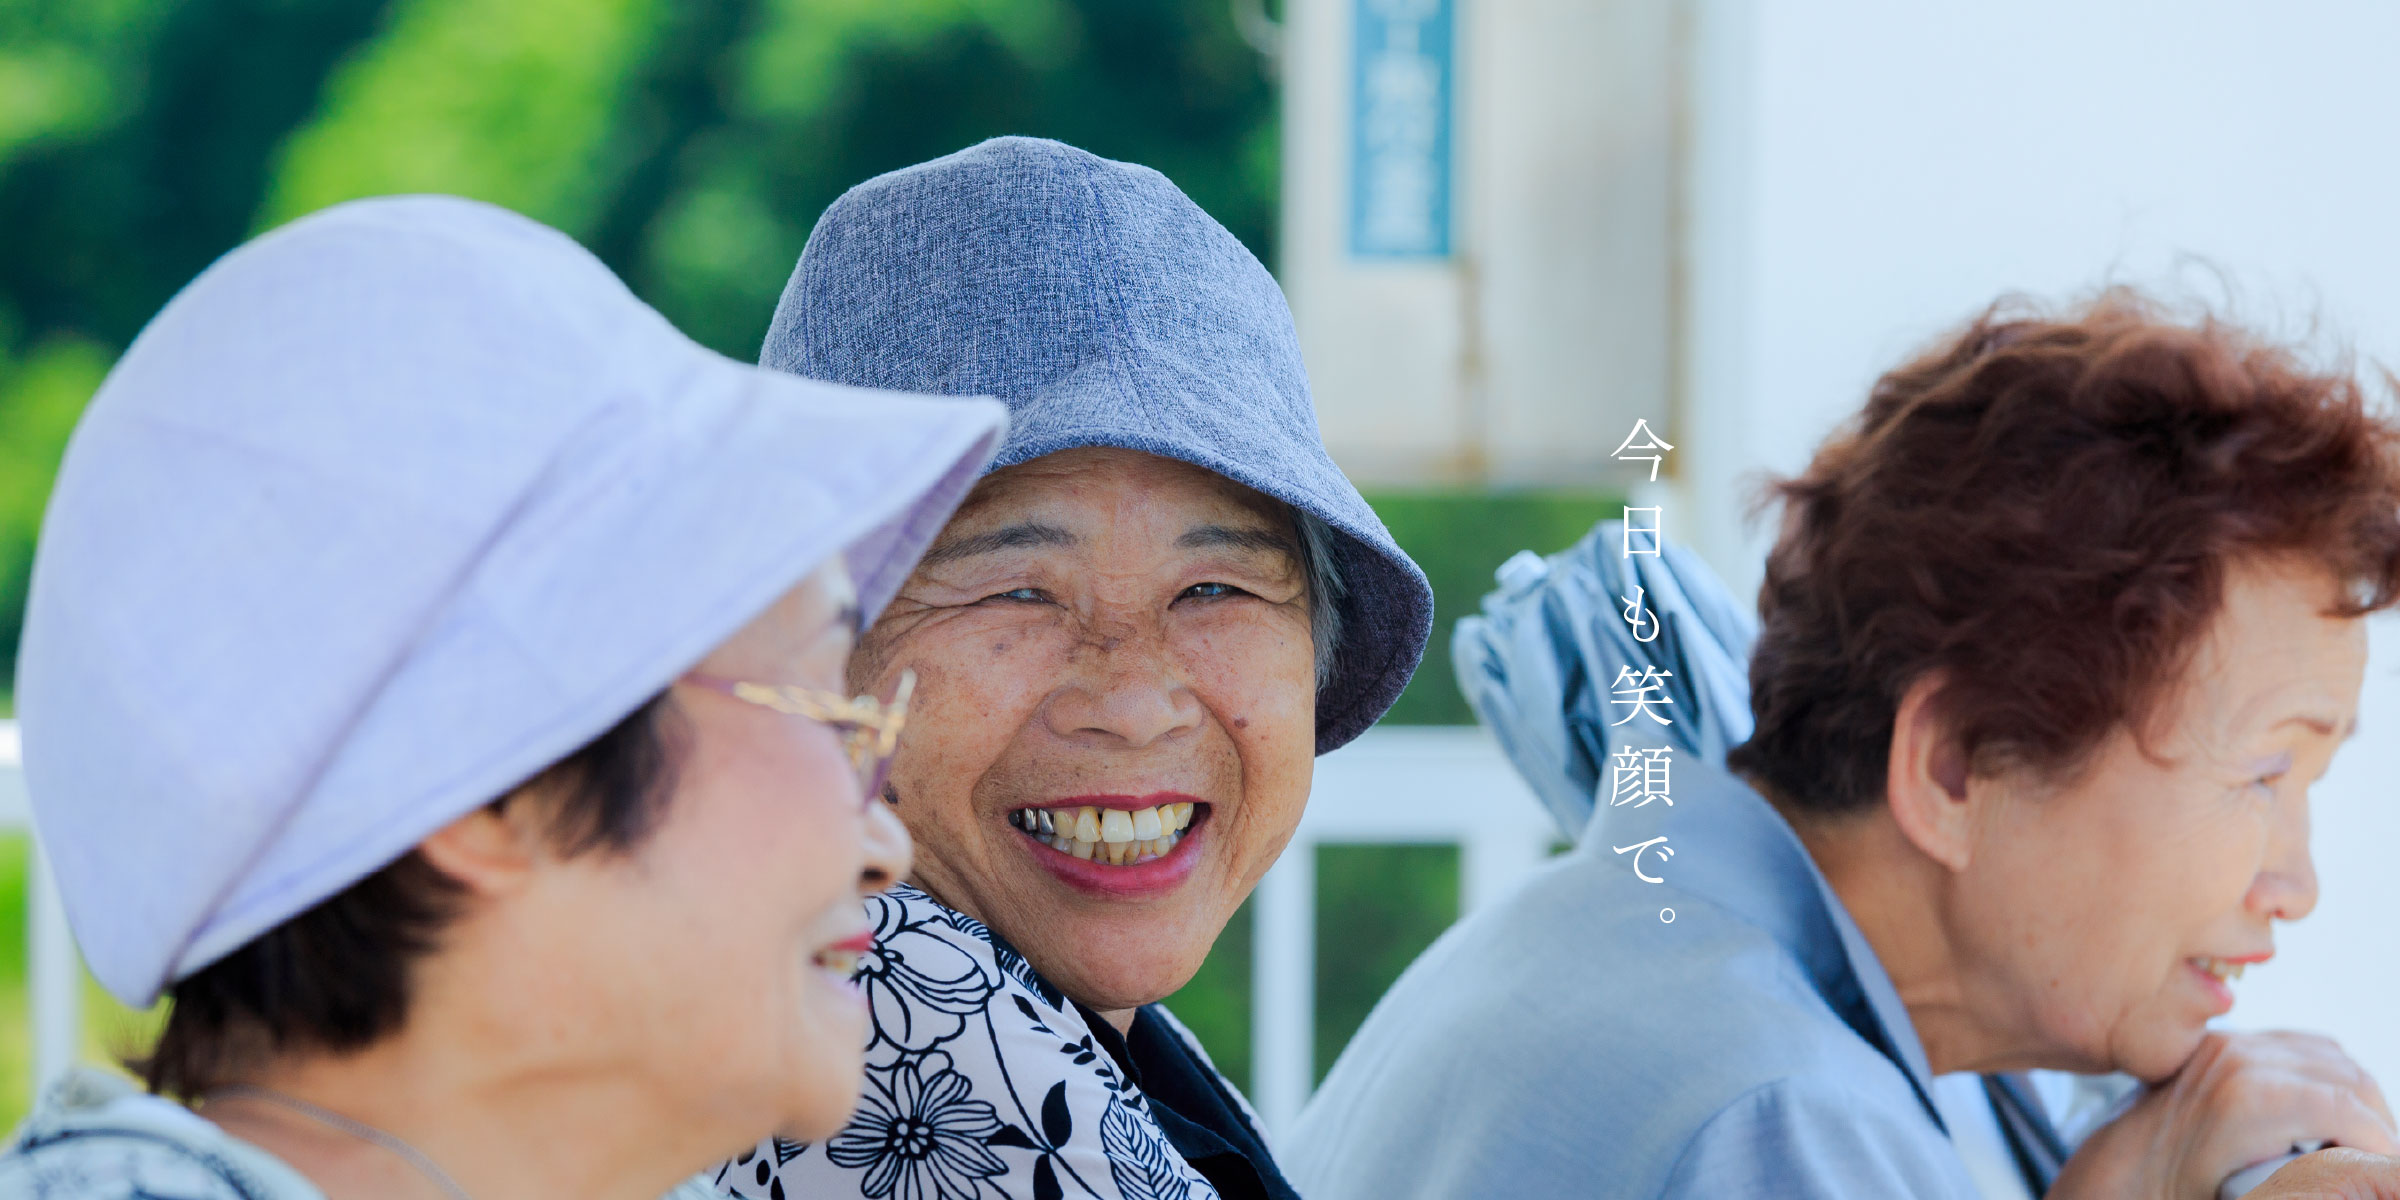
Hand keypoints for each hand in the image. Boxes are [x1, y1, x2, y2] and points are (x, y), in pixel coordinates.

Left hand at [2047, 1032, 2397, 1199]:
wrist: (2120, 1170)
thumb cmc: (2181, 1193)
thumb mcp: (2253, 1195)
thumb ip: (2315, 1178)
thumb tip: (2370, 1170)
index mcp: (2249, 1099)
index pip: (2352, 1111)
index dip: (2384, 1144)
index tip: (2389, 1171)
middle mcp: (2239, 1059)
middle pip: (2349, 1079)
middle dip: (2378, 1121)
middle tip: (2382, 1157)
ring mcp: (2228, 1043)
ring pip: (2330, 1056)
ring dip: (2358, 1096)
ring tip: (2365, 1138)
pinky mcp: (2221, 1040)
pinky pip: (2299, 1045)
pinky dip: (2328, 1073)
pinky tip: (2334, 1106)